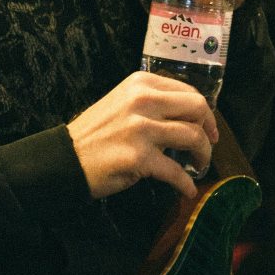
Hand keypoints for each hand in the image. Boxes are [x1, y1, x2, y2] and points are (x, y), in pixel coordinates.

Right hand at [67, 72, 219, 198]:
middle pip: (197, 108)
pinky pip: (176, 171)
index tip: (208, 127)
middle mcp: (143, 101)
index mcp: (141, 84)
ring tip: (199, 166)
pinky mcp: (139, 157)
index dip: (205, 112)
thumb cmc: (95, 133)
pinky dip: (186, 184)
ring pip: (193, 137)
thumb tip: (190, 117)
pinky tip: (187, 190)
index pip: (189, 91)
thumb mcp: (124, 103)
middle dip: (210, 129)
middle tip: (209, 145)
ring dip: (203, 155)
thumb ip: (154, 103)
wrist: (64, 159)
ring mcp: (142, 129)